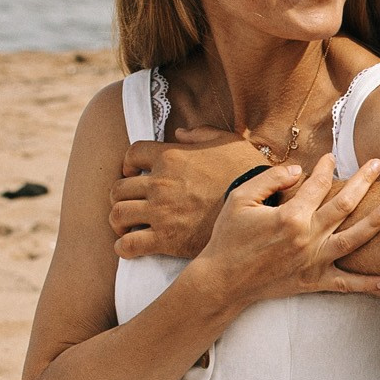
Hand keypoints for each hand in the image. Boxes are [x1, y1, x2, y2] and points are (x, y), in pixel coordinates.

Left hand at [114, 130, 285, 257]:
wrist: (261, 209)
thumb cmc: (249, 173)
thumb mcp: (229, 142)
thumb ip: (202, 134)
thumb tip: (181, 132)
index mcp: (171, 156)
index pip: (132, 154)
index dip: (128, 164)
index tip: (133, 173)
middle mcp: (160, 183)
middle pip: (119, 187)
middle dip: (120, 196)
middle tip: (130, 203)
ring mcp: (160, 211)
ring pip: (118, 214)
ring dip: (118, 221)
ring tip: (126, 226)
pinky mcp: (166, 238)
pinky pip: (129, 243)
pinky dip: (123, 247)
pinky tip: (128, 248)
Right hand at [191, 153, 379, 303]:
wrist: (222, 281)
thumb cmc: (228, 238)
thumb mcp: (240, 199)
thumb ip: (270, 180)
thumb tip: (299, 169)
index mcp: (290, 216)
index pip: (317, 185)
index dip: (326, 168)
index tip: (332, 157)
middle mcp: (307, 238)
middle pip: (344, 205)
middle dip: (363, 181)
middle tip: (378, 164)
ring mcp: (313, 261)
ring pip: (353, 240)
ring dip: (375, 223)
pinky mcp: (312, 282)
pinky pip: (344, 284)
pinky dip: (366, 283)